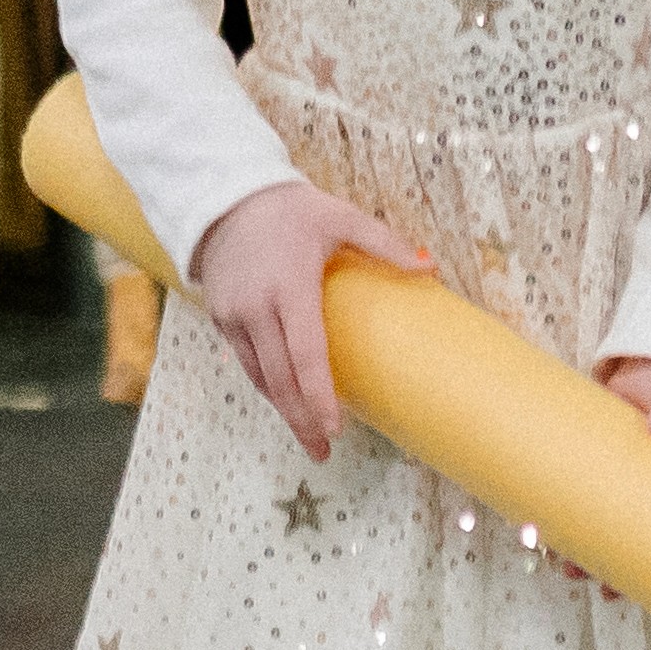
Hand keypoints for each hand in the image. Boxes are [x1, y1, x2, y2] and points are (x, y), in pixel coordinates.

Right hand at [193, 181, 428, 460]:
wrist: (224, 196)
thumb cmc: (289, 208)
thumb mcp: (339, 217)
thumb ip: (383, 243)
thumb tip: (430, 265)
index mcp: (290, 287)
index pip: (306, 355)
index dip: (319, 396)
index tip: (334, 428)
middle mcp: (258, 308)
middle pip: (281, 379)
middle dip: (302, 420)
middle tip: (322, 453)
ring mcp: (234, 316)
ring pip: (260, 377)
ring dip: (283, 410)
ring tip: (308, 437)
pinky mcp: (220, 318)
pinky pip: (246, 362)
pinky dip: (267, 385)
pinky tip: (284, 400)